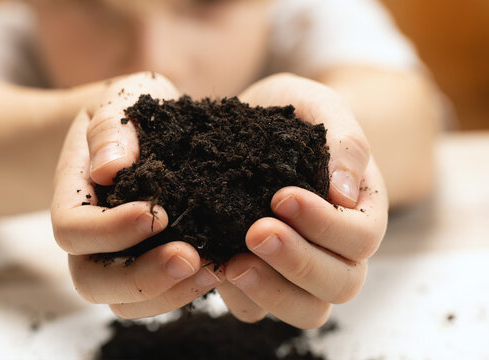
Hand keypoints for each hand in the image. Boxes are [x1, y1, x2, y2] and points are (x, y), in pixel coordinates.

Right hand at [51, 72, 224, 318]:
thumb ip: (111, 127)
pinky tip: (222, 267)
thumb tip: (109, 168)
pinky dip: (186, 291)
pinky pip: (158, 296)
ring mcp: (119, 256)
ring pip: (125, 301)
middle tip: (190, 258)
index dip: (109, 231)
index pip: (72, 230)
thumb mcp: (120, 100)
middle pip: (92, 280)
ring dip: (169, 293)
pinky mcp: (151, 262)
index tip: (156, 214)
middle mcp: (90, 236)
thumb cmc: (129, 111)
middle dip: (140, 277)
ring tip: (214, 269)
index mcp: (74, 196)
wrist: (141, 130)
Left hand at [217, 73, 388, 328]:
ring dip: (272, 292)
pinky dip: (238, 296)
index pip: (360, 238)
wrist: (251, 122)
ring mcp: (299, 270)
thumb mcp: (318, 106)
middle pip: (340, 284)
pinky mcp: (261, 277)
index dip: (325, 225)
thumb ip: (343, 140)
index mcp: (361, 212)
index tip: (281, 196)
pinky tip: (213, 264)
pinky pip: (257, 309)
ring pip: (306, 311)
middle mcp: (337, 250)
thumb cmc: (291, 113)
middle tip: (256, 232)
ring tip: (232, 263)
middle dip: (298, 262)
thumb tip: (346, 194)